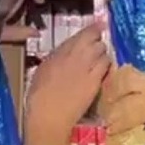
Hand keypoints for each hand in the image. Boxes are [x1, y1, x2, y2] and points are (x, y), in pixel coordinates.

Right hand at [24, 22, 111, 144]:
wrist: (48, 117)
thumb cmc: (38, 98)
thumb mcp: (42, 72)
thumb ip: (55, 59)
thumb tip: (64, 54)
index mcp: (58, 53)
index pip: (79, 35)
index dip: (91, 30)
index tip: (97, 27)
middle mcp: (73, 55)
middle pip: (94, 39)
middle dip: (97, 40)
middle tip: (97, 44)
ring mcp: (86, 67)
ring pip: (102, 49)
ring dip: (102, 52)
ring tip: (99, 58)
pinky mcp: (95, 80)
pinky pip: (106, 64)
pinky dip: (106, 64)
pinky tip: (103, 70)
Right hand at [98, 65, 144, 144]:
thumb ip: (142, 134)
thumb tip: (125, 137)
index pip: (123, 113)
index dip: (113, 123)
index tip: (107, 130)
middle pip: (121, 89)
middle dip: (111, 100)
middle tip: (107, 111)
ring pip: (127, 75)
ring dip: (116, 85)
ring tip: (112, 96)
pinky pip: (137, 73)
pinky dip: (126, 78)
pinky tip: (123, 87)